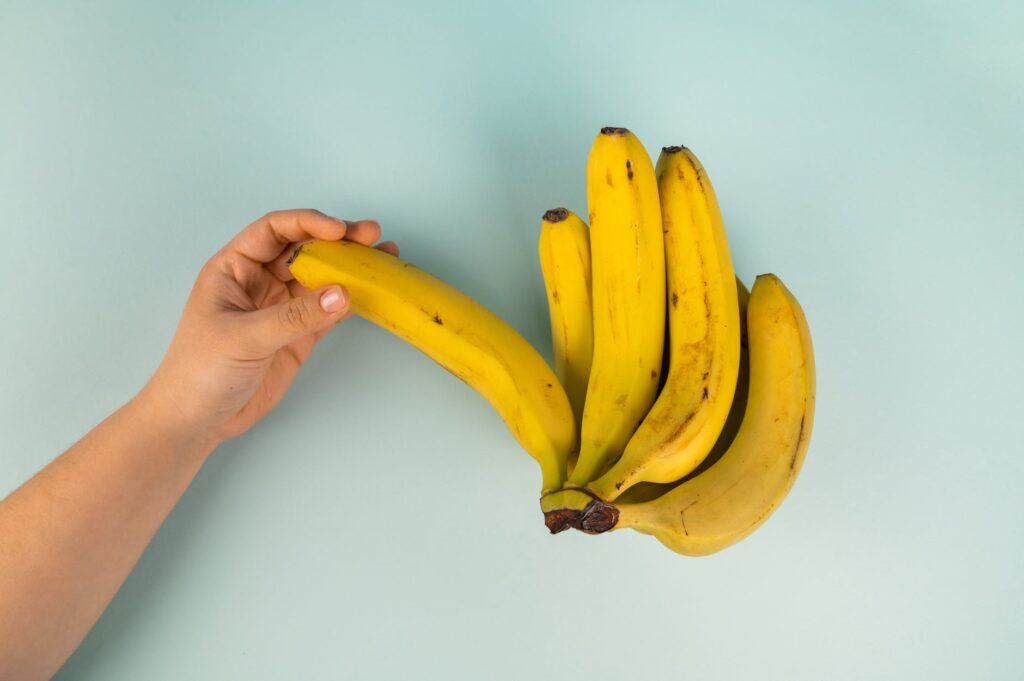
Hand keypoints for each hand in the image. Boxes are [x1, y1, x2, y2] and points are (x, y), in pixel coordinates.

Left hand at [139, 209, 397, 446]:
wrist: (197, 420)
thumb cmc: (200, 371)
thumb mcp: (244, 338)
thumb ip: (294, 317)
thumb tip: (342, 293)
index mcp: (234, 268)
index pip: (273, 231)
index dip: (306, 223)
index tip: (337, 231)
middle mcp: (259, 281)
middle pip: (303, 248)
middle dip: (337, 240)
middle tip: (370, 236)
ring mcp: (281, 307)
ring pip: (321, 277)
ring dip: (350, 267)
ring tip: (383, 256)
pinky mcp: (298, 334)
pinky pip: (329, 309)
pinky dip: (351, 300)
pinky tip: (372, 292)